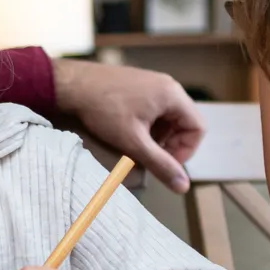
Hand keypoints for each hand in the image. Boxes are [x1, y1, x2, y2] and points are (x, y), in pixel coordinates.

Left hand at [50, 58, 202, 191]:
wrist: (71, 84)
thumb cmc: (103, 110)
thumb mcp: (134, 142)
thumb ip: (160, 164)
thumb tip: (183, 187)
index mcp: (173, 95)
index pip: (197, 128)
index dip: (185, 151)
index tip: (165, 164)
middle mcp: (167, 85)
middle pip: (184, 122)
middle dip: (170, 144)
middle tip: (150, 157)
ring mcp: (153, 82)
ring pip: (168, 117)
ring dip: (158, 136)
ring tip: (137, 146)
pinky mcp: (139, 84)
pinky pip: (154, 109)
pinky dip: (147, 125)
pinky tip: (128, 132)